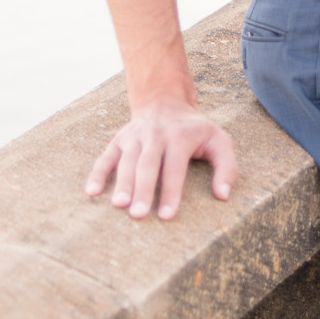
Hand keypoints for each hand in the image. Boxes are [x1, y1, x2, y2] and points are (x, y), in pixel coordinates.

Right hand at [85, 96, 238, 219]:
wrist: (166, 102)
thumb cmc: (195, 131)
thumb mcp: (219, 140)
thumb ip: (227, 166)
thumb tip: (223, 196)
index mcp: (180, 137)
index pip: (175, 167)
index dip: (171, 192)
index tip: (167, 216)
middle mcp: (156, 135)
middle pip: (148, 164)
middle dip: (143, 190)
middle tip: (139, 214)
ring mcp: (135, 137)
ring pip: (127, 161)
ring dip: (122, 183)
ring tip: (119, 206)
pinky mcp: (119, 140)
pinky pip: (106, 156)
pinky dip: (98, 173)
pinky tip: (91, 192)